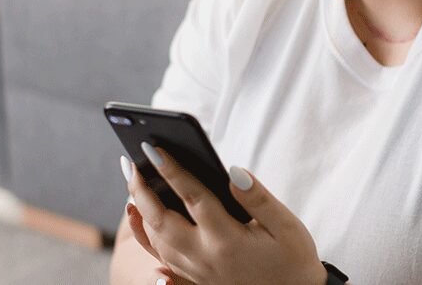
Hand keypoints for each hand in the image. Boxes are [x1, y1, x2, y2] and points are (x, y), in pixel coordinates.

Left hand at [123, 144, 328, 284]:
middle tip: (129, 162)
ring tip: (133, 181)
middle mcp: (205, 257)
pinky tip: (138, 216)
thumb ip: (258, 197)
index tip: (151, 148)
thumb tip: (233, 171)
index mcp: (228, 239)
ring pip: (156, 238)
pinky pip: (160, 256)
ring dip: (140, 209)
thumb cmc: (292, 258)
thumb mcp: (286, 225)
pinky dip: (145, 234)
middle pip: (161, 220)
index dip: (170, 170)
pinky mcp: (195, 278)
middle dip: (141, 189)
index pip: (192, 197)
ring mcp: (197, 270)